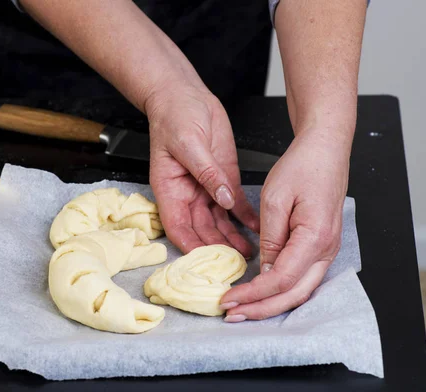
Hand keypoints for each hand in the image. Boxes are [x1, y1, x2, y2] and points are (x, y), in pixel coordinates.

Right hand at [146, 85, 259, 256]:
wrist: (186, 96)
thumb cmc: (174, 116)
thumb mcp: (189, 143)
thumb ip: (207, 173)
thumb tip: (224, 199)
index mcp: (169, 189)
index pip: (177, 226)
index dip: (190, 245)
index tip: (206, 260)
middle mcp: (187, 194)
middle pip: (200, 229)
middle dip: (216, 247)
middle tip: (235, 262)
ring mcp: (206, 188)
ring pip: (219, 221)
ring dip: (232, 237)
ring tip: (249, 252)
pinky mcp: (223, 178)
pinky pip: (234, 204)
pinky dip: (245, 217)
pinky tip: (256, 228)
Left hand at [221, 132, 350, 320]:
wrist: (326, 149)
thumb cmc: (303, 166)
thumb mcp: (275, 199)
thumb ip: (270, 238)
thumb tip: (265, 271)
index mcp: (315, 238)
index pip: (283, 280)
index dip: (254, 294)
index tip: (230, 299)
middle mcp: (327, 250)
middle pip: (295, 294)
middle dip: (261, 309)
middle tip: (233, 314)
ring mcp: (327, 250)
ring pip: (301, 291)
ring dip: (271, 303)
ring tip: (243, 309)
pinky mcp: (320, 247)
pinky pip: (303, 278)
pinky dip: (281, 291)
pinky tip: (261, 294)